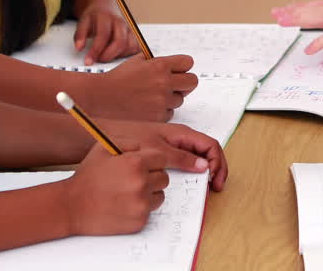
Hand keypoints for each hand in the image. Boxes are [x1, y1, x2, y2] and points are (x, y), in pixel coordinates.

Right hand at [63, 144, 170, 235]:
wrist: (72, 206)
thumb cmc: (87, 177)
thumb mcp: (103, 149)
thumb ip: (128, 142)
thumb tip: (143, 147)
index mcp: (136, 164)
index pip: (162, 160)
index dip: (153, 162)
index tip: (145, 166)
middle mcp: (141, 184)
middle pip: (164, 178)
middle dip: (152, 177)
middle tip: (134, 180)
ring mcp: (141, 204)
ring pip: (159, 195)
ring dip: (149, 194)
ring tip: (128, 193)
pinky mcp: (139, 221)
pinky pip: (149, 212)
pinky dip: (140, 209)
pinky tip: (124, 205)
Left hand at [74, 2, 138, 65]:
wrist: (105, 6)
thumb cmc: (95, 16)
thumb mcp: (83, 21)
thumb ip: (80, 35)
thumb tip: (79, 48)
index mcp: (106, 17)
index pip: (103, 35)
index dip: (96, 50)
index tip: (88, 61)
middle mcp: (120, 22)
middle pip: (120, 41)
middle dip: (109, 55)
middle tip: (98, 60)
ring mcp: (129, 28)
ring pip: (130, 45)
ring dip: (118, 55)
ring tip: (107, 55)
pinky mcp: (134, 34)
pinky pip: (136, 47)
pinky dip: (128, 54)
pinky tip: (117, 54)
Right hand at [88, 55, 199, 121]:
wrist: (101, 98)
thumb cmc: (118, 79)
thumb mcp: (137, 61)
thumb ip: (157, 61)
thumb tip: (173, 64)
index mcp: (160, 65)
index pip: (188, 63)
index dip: (183, 67)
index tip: (179, 71)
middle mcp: (163, 82)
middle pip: (192, 82)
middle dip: (185, 84)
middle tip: (176, 86)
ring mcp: (162, 100)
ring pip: (180, 100)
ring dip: (170, 99)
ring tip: (152, 98)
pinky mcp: (158, 116)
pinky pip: (169, 114)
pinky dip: (161, 112)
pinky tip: (147, 107)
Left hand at [106, 119, 227, 190]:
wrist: (105, 138)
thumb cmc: (128, 139)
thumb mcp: (156, 150)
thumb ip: (180, 157)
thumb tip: (204, 166)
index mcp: (181, 134)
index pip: (210, 145)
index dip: (218, 162)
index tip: (214, 180)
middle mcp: (179, 140)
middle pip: (207, 152)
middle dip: (216, 169)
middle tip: (216, 187)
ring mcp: (172, 148)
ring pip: (197, 159)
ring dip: (205, 173)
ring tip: (205, 189)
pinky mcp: (163, 157)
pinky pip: (183, 165)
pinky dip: (191, 175)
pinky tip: (187, 186)